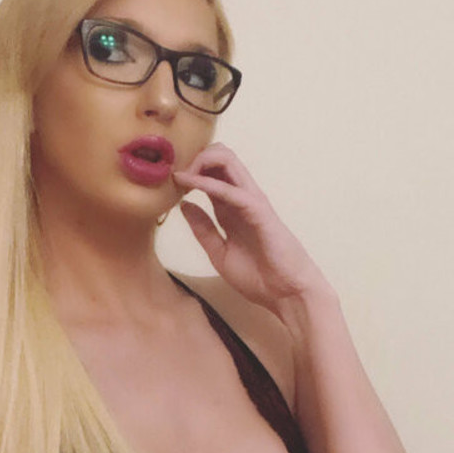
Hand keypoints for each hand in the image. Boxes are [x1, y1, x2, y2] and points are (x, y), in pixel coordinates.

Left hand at [171, 143, 328, 315]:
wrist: (286, 295)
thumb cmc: (260, 278)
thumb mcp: (220, 254)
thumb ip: (203, 229)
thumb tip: (182, 205)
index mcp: (231, 209)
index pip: (211, 173)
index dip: (188, 171)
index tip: (167, 182)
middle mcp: (241, 199)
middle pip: (220, 157)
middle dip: (194, 157)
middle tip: (174, 174)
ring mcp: (251, 202)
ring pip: (228, 161)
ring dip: (200, 161)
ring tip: (181, 175)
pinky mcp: (259, 211)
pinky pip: (231, 190)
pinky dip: (208, 184)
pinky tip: (189, 185)